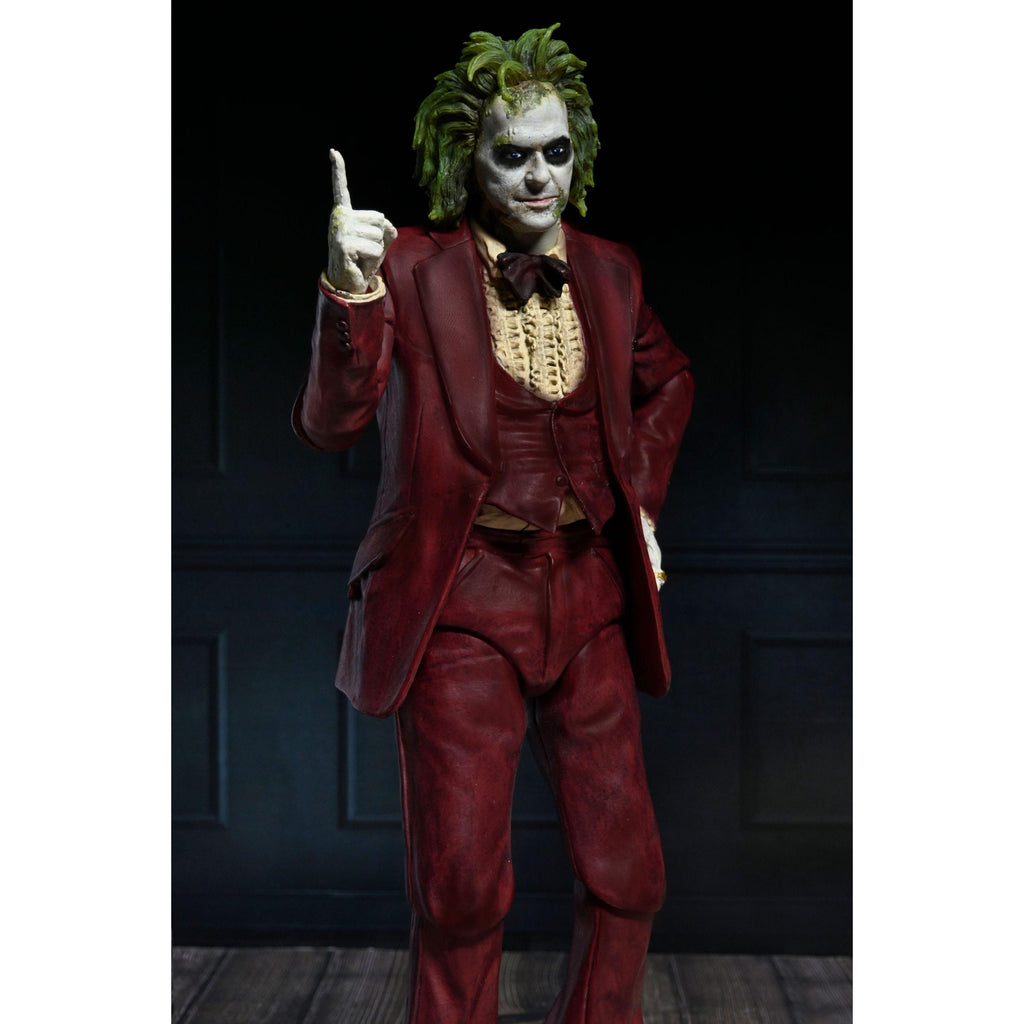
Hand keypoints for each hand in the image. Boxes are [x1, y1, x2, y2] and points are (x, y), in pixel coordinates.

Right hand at [326, 148, 396, 292]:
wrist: (348, 283)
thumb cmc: (364, 259)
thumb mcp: (380, 240)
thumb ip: (387, 228)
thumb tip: (385, 225)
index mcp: (345, 212)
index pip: (341, 188)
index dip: (338, 170)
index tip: (333, 151)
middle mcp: (339, 217)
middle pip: (379, 219)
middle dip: (380, 238)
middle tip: (365, 250)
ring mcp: (340, 230)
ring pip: (379, 235)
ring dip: (376, 250)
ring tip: (362, 256)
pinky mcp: (344, 245)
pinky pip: (375, 248)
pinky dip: (372, 259)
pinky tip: (358, 262)